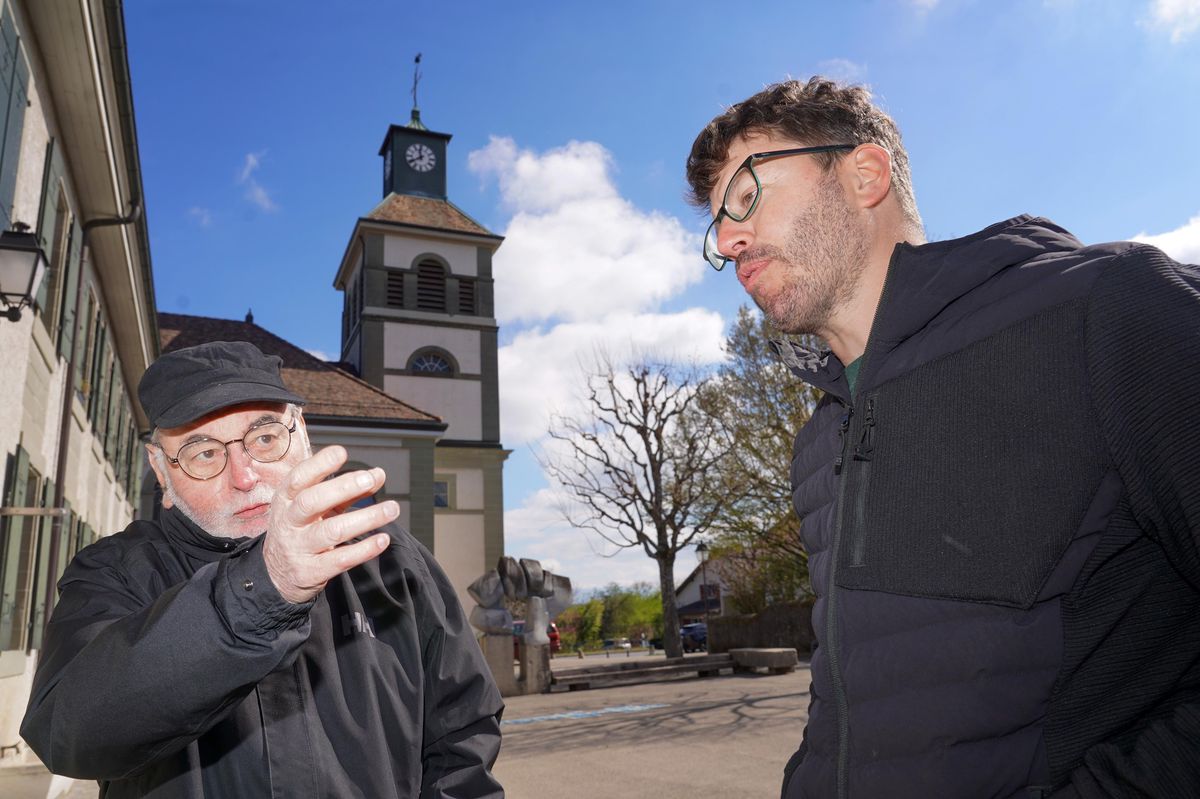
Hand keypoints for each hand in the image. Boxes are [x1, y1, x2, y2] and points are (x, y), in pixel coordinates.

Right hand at [261, 445, 396, 603]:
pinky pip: (340, 559)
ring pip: (332, 531)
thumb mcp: (316, 508)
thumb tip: (377, 475)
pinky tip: (382, 539)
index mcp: (286, 500)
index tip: (341, 452)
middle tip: (369, 480)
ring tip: (391, 508)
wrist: (277, 575)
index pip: (298, 478)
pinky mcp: (311, 571)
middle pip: (311, 501)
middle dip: (341, 488)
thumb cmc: (301, 531)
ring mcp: (299, 548)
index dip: (318, 464)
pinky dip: (364, 549)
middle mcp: (289, 522)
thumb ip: (346, 491)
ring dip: (365, 518)